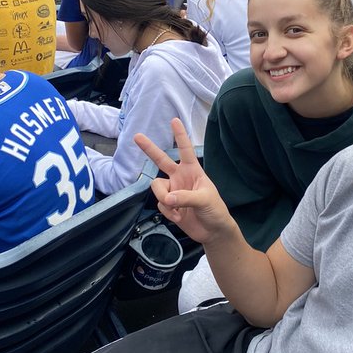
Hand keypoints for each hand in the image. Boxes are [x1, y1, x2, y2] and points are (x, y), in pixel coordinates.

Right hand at [134, 118, 234, 243]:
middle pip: (161, 160)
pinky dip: (168, 212)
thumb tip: (168, 198)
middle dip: (149, 149)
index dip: (180, 135)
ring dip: (164, 199)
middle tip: (137, 136)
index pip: (185, 150)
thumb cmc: (215, 210)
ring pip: (157, 187)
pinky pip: (160, 204)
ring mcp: (173, 190)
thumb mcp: (205, 200)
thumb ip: (185, 197)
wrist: (212, 231)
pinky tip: (179, 217)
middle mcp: (180, 177)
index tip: (174, 120)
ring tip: (177, 210)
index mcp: (193, 170)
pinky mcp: (168, 205)